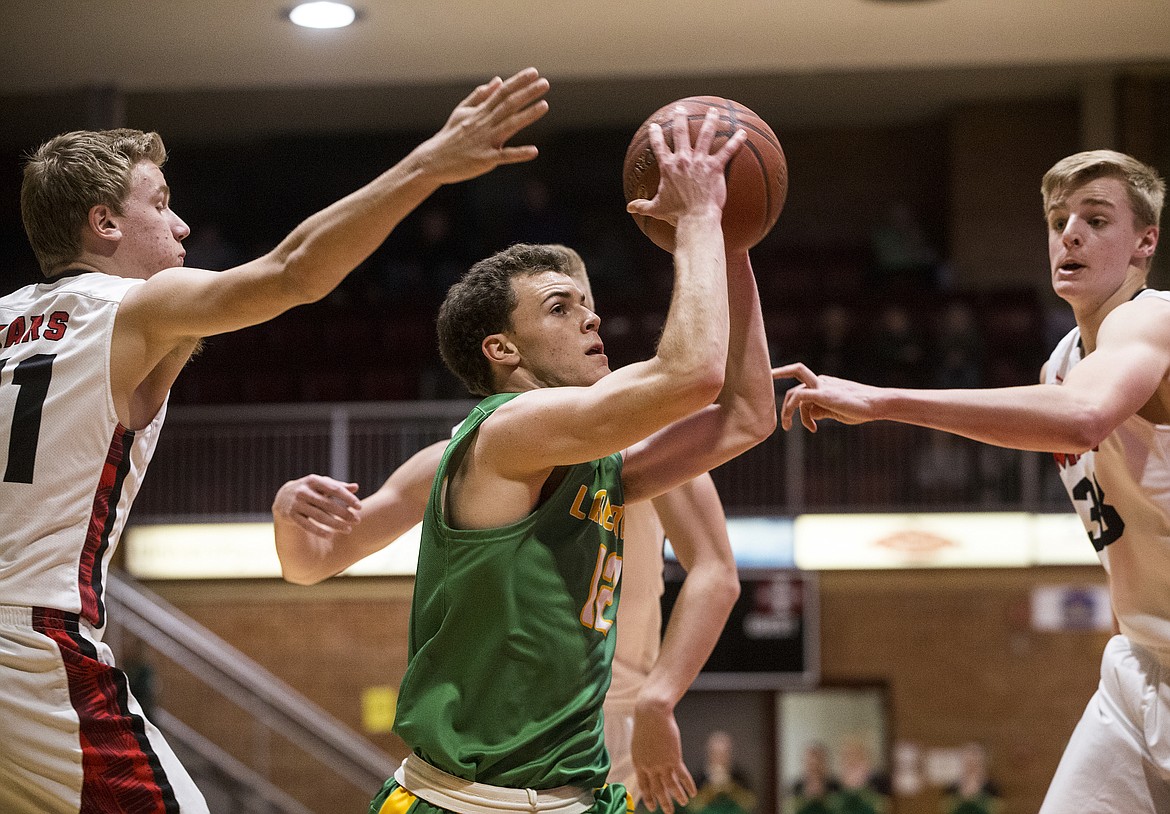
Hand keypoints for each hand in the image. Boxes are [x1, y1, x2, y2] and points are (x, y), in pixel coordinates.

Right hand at [273, 474, 360, 534]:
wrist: (283, 496)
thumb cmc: (310, 490)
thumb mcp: (322, 485)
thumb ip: (338, 486)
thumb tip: (356, 487)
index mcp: (313, 480)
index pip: (334, 489)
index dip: (348, 498)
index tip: (359, 507)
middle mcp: (303, 491)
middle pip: (328, 504)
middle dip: (344, 513)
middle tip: (357, 520)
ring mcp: (296, 503)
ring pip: (319, 516)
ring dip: (335, 524)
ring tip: (348, 529)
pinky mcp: (290, 515)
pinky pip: (306, 525)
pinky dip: (318, 531)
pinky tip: (330, 536)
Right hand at [418, 67, 549, 183]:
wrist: (433, 160)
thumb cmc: (450, 136)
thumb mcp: (462, 111)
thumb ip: (480, 96)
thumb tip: (498, 80)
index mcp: (480, 112)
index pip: (502, 92)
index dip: (518, 82)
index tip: (534, 72)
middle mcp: (484, 123)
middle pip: (508, 104)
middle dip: (527, 93)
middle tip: (545, 83)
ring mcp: (485, 141)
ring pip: (509, 125)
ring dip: (528, 115)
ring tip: (545, 106)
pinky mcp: (485, 159)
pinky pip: (505, 156)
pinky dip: (519, 153)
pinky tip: (534, 151)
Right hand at [626, 106, 746, 226]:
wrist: (696, 217)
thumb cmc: (677, 214)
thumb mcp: (656, 209)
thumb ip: (642, 206)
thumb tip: (629, 208)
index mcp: (668, 167)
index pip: (659, 146)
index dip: (656, 135)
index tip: (654, 127)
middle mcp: (683, 159)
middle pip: (681, 133)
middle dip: (680, 118)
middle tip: (681, 109)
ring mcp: (700, 161)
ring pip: (705, 135)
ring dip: (710, 121)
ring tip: (713, 110)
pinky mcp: (715, 167)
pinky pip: (727, 151)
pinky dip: (736, 141)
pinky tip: (743, 133)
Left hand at [632, 703, 695, 813]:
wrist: (652, 713)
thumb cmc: (645, 724)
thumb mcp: (639, 743)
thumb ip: (643, 756)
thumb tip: (647, 764)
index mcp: (639, 763)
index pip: (644, 786)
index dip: (649, 798)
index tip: (653, 806)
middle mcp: (650, 767)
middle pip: (658, 790)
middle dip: (664, 802)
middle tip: (669, 812)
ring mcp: (662, 764)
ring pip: (671, 786)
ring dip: (678, 796)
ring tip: (683, 803)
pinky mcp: (674, 758)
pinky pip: (682, 777)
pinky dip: (688, 786)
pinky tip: (692, 793)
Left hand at [772, 363, 881, 430]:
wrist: (877, 404)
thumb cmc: (859, 409)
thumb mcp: (835, 411)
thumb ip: (820, 410)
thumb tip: (809, 415)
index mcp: (825, 384)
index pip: (803, 383)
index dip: (789, 381)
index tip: (776, 380)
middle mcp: (822, 381)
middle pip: (796, 372)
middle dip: (779, 373)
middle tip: (768, 378)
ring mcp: (822, 386)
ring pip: (795, 393)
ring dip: (788, 412)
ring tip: (788, 428)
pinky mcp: (823, 393)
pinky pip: (799, 397)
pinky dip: (793, 410)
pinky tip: (807, 426)